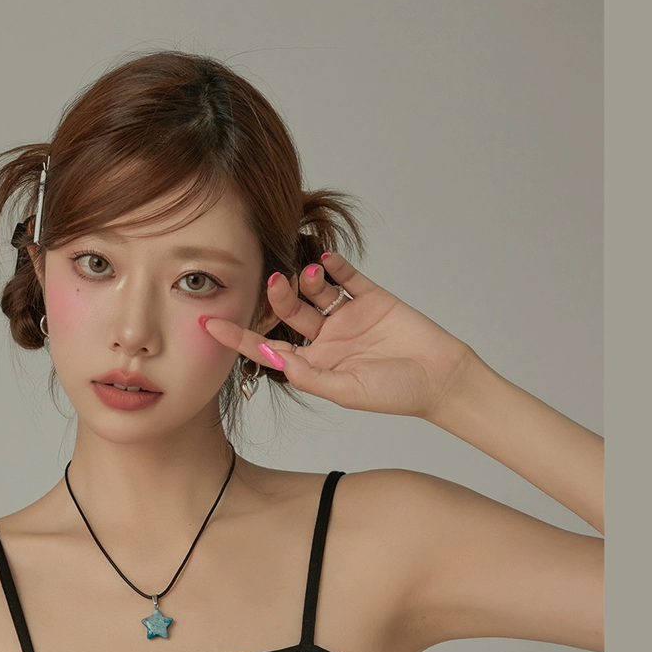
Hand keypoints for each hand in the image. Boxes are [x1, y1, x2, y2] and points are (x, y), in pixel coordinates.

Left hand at [201, 253, 476, 418]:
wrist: (440, 377)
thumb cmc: (394, 393)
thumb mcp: (345, 390)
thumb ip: (307, 374)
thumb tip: (272, 356)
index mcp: (314, 364)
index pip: (269, 347)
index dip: (240, 336)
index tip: (210, 325)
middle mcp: (326, 338)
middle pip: (290, 312)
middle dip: (278, 297)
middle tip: (275, 282)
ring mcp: (348, 316)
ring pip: (315, 291)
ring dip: (307, 279)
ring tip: (310, 274)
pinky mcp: (372, 298)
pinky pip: (347, 277)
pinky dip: (335, 266)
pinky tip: (326, 259)